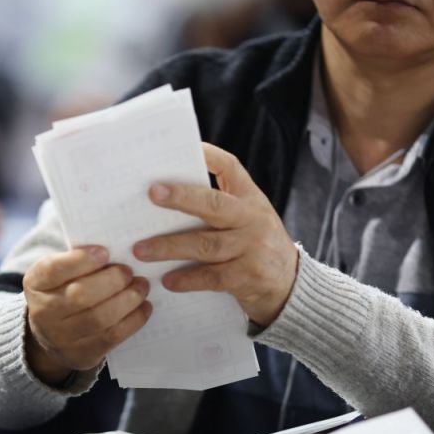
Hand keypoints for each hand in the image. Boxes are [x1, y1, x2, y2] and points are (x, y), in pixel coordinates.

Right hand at [24, 248, 151, 385]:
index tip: (105, 252)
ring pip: (99, 318)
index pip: (54, 270)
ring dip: (128, 300)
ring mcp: (61, 338)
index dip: (82, 261)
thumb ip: (78, 260)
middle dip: (112, 281)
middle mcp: (43, 312)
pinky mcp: (81, 355)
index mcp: (35, 283)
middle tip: (130, 272)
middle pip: (80, 296)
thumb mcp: (59, 272)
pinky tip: (144, 307)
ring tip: (142, 287)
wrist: (50, 335)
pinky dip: (133, 320)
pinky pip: (112, 337)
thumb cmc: (63, 291)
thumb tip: (117, 248)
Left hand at [132, 143, 298, 326]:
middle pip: (214, 205)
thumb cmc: (257, 246)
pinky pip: (211, 277)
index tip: (185, 147)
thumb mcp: (248, 219)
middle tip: (151, 194)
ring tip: (141, 250)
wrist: (292, 285)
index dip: (208, 155)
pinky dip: (187, 279)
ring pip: (206, 244)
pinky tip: (167, 280)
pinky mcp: (247, 277)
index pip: (230, 167)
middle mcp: (252, 219)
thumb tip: (166, 197)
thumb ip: (218, 207)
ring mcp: (251, 249)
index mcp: (250, 199)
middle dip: (181, 198)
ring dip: (170, 247)